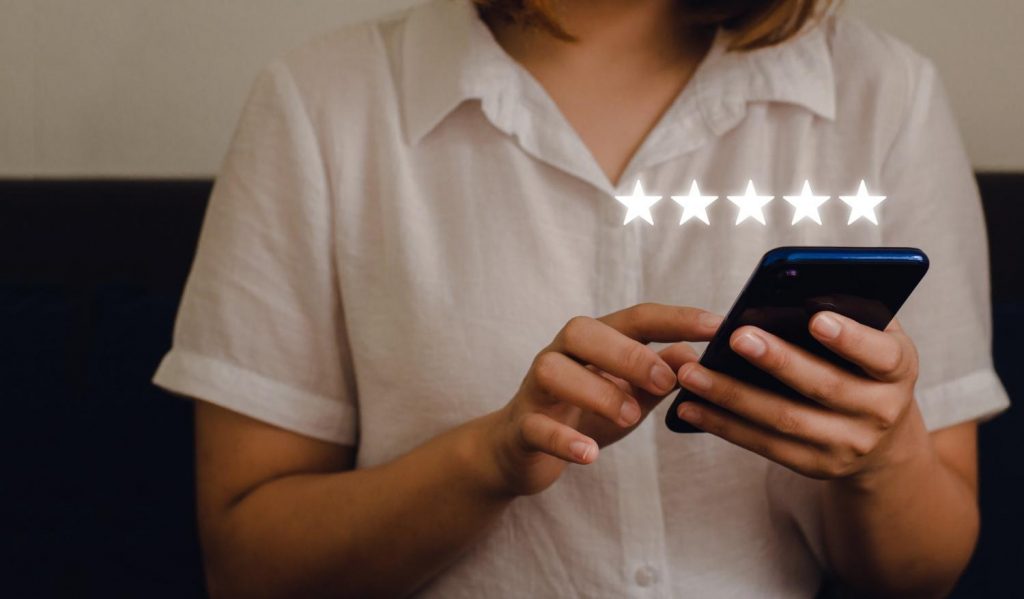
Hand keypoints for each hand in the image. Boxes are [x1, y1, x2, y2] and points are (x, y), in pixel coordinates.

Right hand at [487, 303, 720, 495]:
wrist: (519, 450)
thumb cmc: (581, 415)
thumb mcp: (629, 396)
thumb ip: (659, 377)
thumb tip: (695, 356)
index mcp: (593, 343)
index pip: (635, 319)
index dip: (675, 319)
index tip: (716, 326)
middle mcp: (560, 355)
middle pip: (583, 331)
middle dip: (628, 353)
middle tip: (666, 381)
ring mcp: (536, 390)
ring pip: (553, 371)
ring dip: (596, 391)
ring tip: (629, 416)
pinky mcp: (521, 427)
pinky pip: (535, 426)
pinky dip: (563, 440)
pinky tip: (588, 454)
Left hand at [674, 311, 930, 481]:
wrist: (884, 443)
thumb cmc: (867, 369)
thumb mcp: (877, 342)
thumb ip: (852, 315)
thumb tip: (802, 289)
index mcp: (898, 371)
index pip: (880, 355)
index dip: (850, 338)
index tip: (816, 319)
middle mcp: (879, 412)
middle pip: (823, 387)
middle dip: (777, 361)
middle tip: (735, 336)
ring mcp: (847, 445)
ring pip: (784, 420)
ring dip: (731, 396)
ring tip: (692, 372)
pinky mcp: (815, 466)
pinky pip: (764, 445)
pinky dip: (724, 425)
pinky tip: (691, 406)